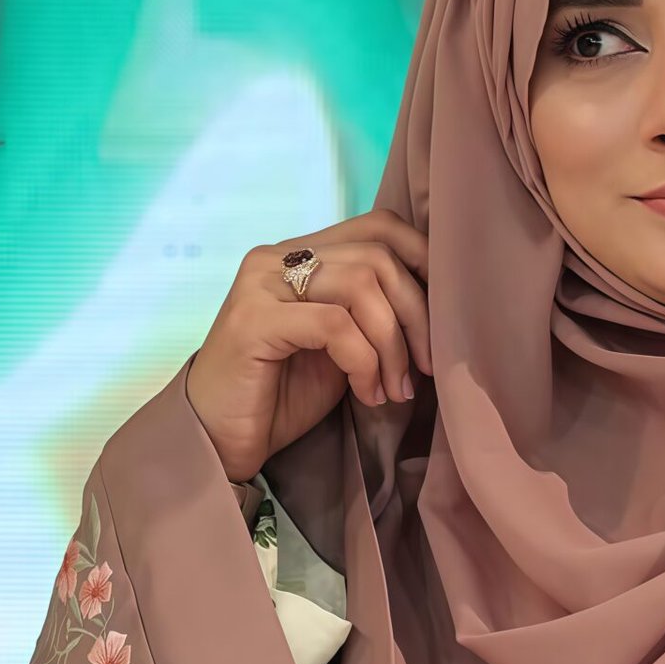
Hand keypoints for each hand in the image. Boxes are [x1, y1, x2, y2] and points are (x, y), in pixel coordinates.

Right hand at [185, 209, 431, 480]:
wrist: (219, 438)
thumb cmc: (281, 396)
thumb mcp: (341, 347)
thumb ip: (372, 314)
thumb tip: (437, 305)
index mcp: (300, 252)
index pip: (379, 225)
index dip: (423, 261)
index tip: (445, 314)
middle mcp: (277, 256)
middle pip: (378, 257)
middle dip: (416, 315)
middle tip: (423, 367)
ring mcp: (261, 284)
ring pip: (361, 287)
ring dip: (392, 345)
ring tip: (394, 389)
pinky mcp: (254, 320)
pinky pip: (336, 325)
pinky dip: (365, 363)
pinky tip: (367, 394)